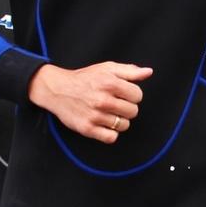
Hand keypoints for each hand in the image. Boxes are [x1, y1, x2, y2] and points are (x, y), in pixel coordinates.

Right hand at [30, 62, 150, 144]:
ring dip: (119, 121)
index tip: (123, 94)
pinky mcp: (87, 129)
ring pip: (124, 125)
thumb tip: (148, 72)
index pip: (138, 95)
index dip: (132, 95)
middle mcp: (103, 100)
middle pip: (133, 111)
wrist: (57, 89)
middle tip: (115, 104)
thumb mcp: (107, 68)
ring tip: (108, 113)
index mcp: (109, 83)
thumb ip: (129, 71)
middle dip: (127, 108)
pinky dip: (110, 133)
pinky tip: (104, 124)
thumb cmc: (84, 78)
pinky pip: (111, 137)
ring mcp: (95, 116)